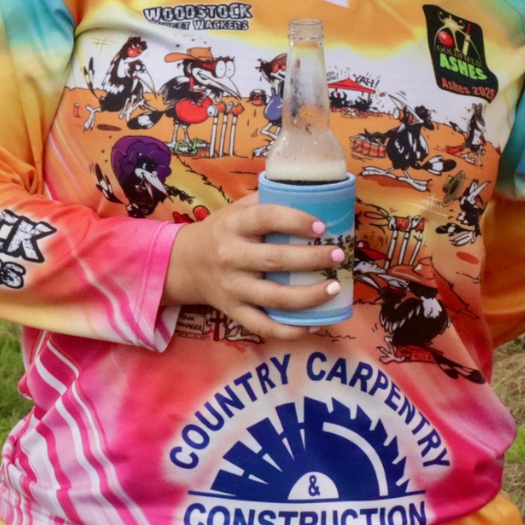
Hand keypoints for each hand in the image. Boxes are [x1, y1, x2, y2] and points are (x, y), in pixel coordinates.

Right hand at [162, 195, 344, 341]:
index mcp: (234, 226)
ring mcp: (232, 288)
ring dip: (308, 296)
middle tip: (338, 255)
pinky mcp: (233, 312)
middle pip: (275, 260)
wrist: (186, 264)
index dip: (295, 221)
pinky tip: (314, 324)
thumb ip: (268, 201)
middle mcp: (231, 257)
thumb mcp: (237, 209)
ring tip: (334, 288)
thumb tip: (315, 193)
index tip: (321, 226)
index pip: (266, 218)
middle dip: (312, 259)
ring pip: (273, 297)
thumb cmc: (224, 231)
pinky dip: (289, 330)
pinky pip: (263, 326)